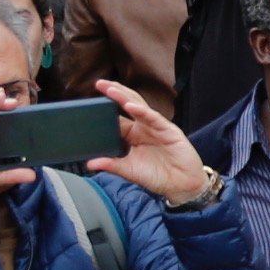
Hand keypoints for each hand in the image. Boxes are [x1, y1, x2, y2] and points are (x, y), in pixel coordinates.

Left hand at [89, 82, 208, 203]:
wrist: (181, 186)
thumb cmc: (158, 176)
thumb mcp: (129, 170)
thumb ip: (110, 164)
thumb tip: (89, 164)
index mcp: (134, 135)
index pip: (117, 117)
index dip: (105, 108)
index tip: (89, 102)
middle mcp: (144, 127)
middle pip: (128, 104)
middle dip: (114, 93)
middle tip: (99, 83)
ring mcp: (157, 127)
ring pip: (140, 107)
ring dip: (125, 97)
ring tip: (111, 89)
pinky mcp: (169, 131)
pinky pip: (154, 118)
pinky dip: (142, 112)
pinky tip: (131, 106)